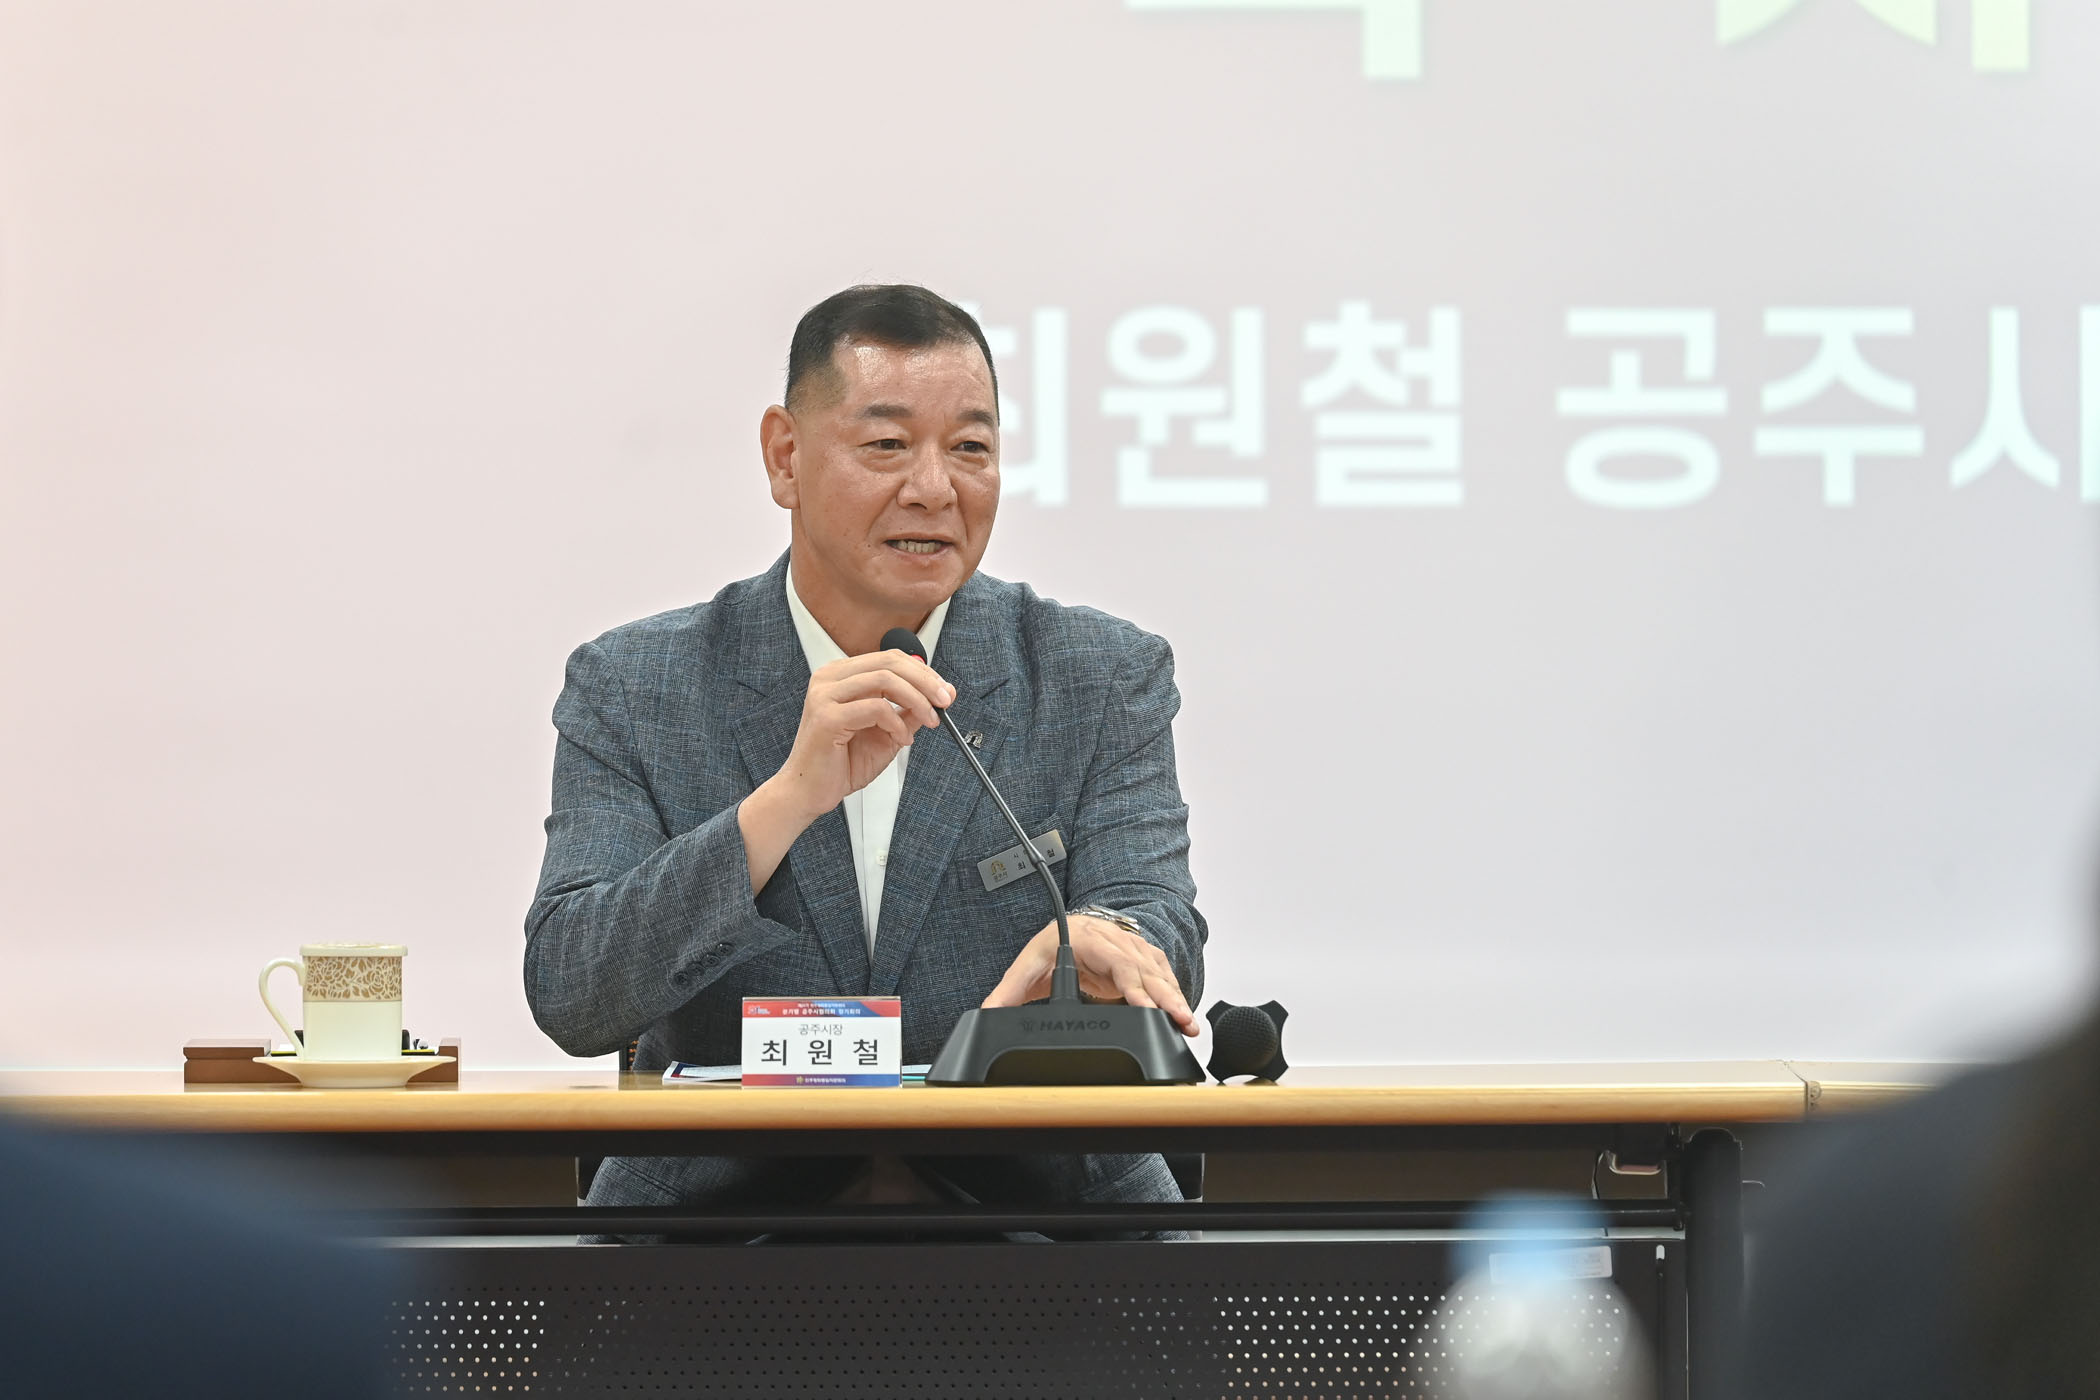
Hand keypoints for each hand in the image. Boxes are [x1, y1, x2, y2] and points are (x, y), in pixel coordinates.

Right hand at [773, 650, 954, 819]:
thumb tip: (936, 697)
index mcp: (841, 676)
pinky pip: (876, 708)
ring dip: (917, 700)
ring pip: (885, 679)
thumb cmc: (840, 763)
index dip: (922, 671)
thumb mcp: (885, 733)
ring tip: (930, 721)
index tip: (944, 690)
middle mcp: (830, 678)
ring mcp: (825, 695)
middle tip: (945, 700)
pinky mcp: (827, 717)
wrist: (808, 791)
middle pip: (889, 662)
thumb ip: (906, 712)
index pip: (889, 658)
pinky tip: (902, 739)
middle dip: (925, 681)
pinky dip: (897, 723)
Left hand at [982, 914, 1199, 1036]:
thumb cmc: (1052, 944)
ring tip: (1188, 1025)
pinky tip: (1183, 1015)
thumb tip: (987, 1014)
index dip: (1133, 985)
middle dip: (1165, 998)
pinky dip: (1175, 995)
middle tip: (1180, 1022)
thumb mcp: (1027, 966)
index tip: (1146, 1008)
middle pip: (1145, 971)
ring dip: (1176, 999)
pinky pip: (1163, 977)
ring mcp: (1133, 950)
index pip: (1117, 962)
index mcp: (1089, 939)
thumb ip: (1008, 993)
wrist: (1070, 925)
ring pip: (1159, 975)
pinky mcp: (1144, 961)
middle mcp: (1116, 941)